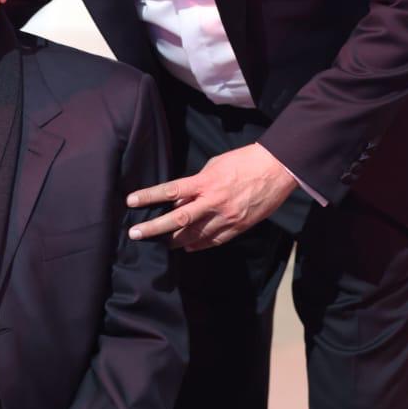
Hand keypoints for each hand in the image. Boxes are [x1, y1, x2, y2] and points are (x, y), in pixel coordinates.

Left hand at [127, 143, 296, 249]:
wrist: (276, 170)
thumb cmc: (244, 161)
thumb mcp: (215, 165)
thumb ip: (196, 182)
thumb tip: (180, 197)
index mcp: (206, 182)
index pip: (170, 191)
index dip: (149, 196)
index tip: (131, 201)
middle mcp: (213, 202)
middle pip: (178, 220)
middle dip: (154, 229)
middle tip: (135, 234)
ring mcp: (226, 217)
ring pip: (194, 236)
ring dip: (175, 241)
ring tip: (161, 242)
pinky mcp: (238, 227)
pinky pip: (213, 241)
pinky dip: (198, 245)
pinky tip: (187, 247)